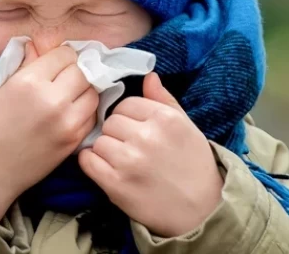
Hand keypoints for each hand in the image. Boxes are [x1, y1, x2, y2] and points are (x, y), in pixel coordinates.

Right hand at [0, 43, 98, 220]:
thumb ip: (21, 65)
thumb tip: (36, 45)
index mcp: (29, 82)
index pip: (64, 54)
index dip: (60, 56)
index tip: (54, 63)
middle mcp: (53, 99)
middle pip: (82, 71)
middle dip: (74, 71)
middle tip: (63, 78)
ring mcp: (67, 121)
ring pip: (93, 92)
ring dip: (83, 90)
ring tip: (70, 94)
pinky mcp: (74, 140)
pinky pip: (92, 115)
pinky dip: (85, 110)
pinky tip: (71, 112)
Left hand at [79, 73, 223, 237]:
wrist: (201, 211)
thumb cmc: (195, 166)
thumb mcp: (187, 127)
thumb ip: (165, 100)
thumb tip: (149, 76)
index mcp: (164, 118)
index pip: (126, 104)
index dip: (129, 117)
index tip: (137, 130)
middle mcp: (146, 136)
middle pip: (110, 121)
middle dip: (116, 133)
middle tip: (130, 148)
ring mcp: (129, 161)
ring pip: (99, 141)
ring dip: (106, 150)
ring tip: (122, 162)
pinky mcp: (115, 184)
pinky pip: (87, 161)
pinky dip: (92, 164)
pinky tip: (106, 169)